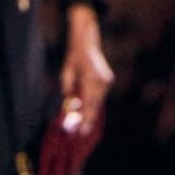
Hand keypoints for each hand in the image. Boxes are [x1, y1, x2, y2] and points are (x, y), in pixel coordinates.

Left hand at [60, 5, 113, 135]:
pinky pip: (99, 96)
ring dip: (90, 113)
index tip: (82, 133)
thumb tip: (71, 107)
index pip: (89, 104)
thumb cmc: (74, 56)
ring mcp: (107, 81)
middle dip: (89, 120)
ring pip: (98, 102)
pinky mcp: (107, 80)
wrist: (87, 40)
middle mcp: (103, 81)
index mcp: (92, 79)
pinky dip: (93, 104)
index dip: (86, 120)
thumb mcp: (67, 74)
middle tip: (81, 134)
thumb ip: (70, 91)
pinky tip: (87, 113)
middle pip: (96, 106)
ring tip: (83, 127)